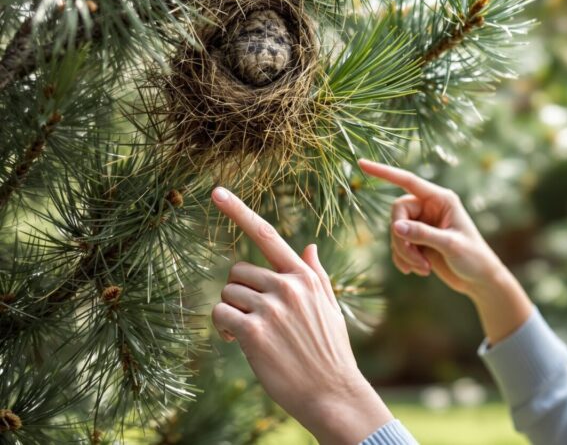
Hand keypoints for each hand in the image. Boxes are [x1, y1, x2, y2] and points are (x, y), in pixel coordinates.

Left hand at [210, 187, 392, 444]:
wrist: (333, 392)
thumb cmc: (330, 352)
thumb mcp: (329, 309)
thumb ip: (316, 275)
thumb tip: (308, 247)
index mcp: (305, 276)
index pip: (267, 235)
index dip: (239, 212)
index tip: (216, 191)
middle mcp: (288, 285)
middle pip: (238, 271)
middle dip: (240, 294)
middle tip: (254, 319)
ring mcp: (271, 307)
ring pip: (227, 293)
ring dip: (231, 313)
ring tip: (251, 335)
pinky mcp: (253, 331)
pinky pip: (221, 315)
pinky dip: (224, 328)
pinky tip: (240, 343)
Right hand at [358, 158, 508, 298]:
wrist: (479, 279)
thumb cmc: (473, 258)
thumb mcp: (450, 245)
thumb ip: (423, 234)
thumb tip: (395, 227)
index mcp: (441, 199)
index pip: (407, 181)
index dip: (384, 172)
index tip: (361, 163)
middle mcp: (430, 207)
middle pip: (397, 213)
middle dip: (401, 240)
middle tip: (416, 261)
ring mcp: (423, 223)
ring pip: (396, 232)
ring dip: (404, 253)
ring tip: (423, 269)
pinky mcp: (418, 239)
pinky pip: (398, 244)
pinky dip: (403, 259)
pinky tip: (417, 271)